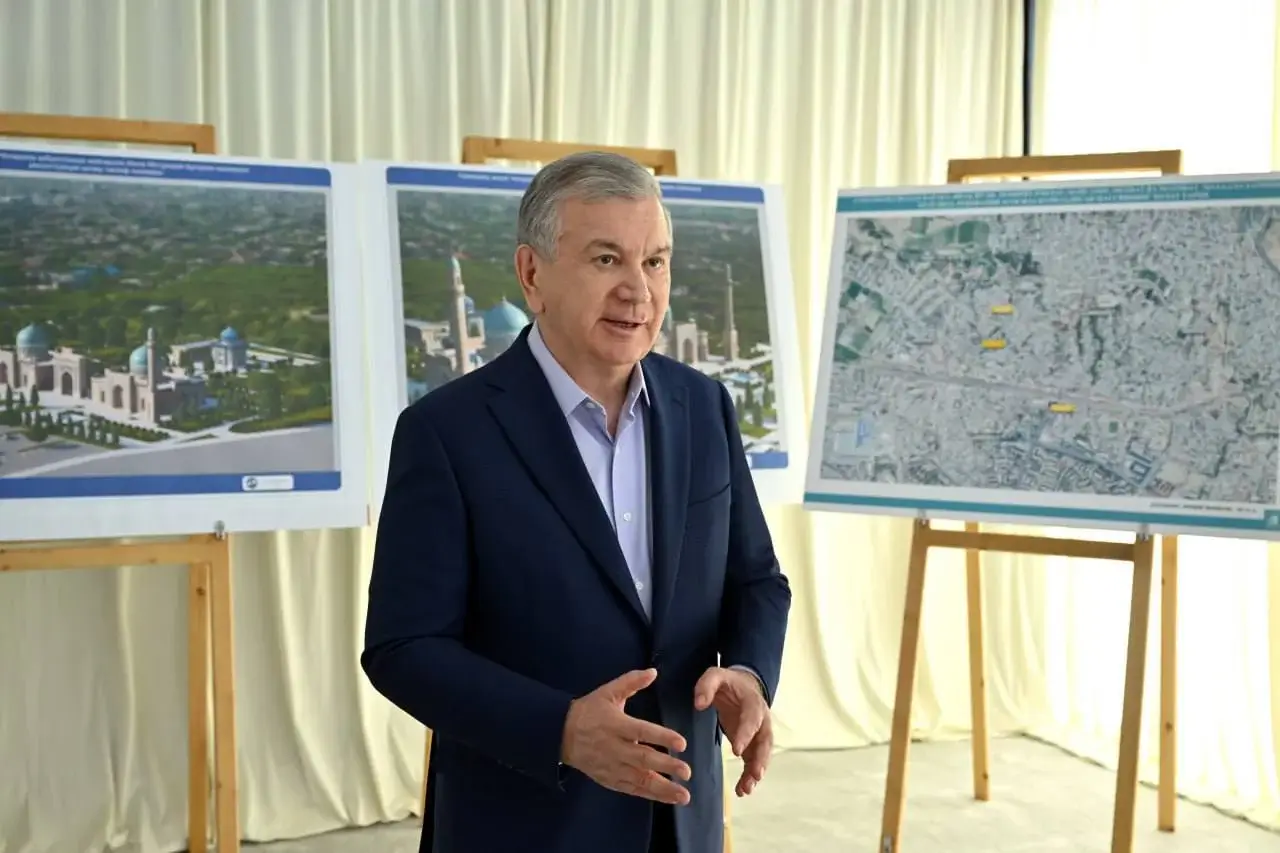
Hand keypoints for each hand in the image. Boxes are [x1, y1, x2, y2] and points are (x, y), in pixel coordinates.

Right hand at [561, 668, 691, 804]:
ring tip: (684, 795)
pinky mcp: (609, 779)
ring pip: (639, 779)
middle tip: (687, 771)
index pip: (642, 731)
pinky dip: (650, 795)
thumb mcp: (607, 692)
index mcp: (616, 725)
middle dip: (666, 766)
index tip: (681, 743)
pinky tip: (667, 798)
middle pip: (643, 758)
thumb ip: (631, 682)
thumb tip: (653, 672)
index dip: (662, 737)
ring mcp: (612, 766)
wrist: (560, 734)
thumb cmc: (588, 711)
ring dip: (663, 788)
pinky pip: (632, 789)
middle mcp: (615, 747)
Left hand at [693, 666, 771, 796]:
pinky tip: (742, 790)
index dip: (746, 735)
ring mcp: (759, 734)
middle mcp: (761, 720)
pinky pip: (754, 761)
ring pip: (762, 755)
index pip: (752, 720)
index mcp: (753, 703)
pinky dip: (749, 776)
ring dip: (756, 772)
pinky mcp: (753, 744)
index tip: (737, 751)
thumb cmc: (728, 682)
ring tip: (746, 789)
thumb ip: (707, 686)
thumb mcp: (715, 675)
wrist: (742, 686)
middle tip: (755, 775)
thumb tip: (699, 704)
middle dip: (761, 759)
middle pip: (765, 742)